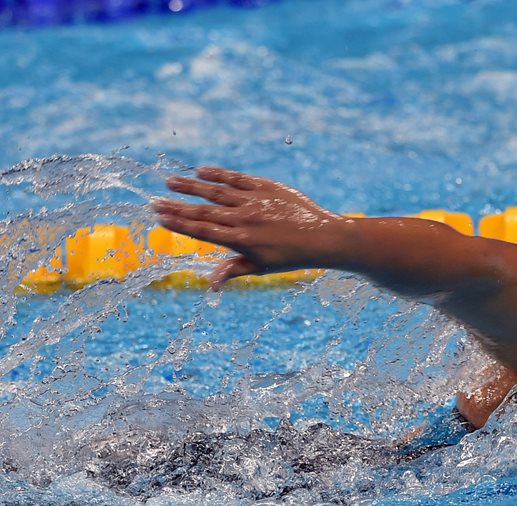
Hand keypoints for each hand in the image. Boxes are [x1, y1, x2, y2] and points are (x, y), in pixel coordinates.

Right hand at [152, 166, 352, 289]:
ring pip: (217, 191)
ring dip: (191, 186)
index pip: (203, 231)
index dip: (179, 224)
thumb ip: (233, 270)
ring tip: (170, 182)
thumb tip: (209, 286)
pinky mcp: (268, 187)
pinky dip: (219, 174)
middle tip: (154, 201)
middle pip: (204, 211)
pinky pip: (238, 178)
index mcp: (242, 241)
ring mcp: (256, 201)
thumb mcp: (262, 268)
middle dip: (177, 207)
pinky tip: (201, 171)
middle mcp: (246, 219)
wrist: (325, 237)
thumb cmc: (291, 256)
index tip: (159, 218)